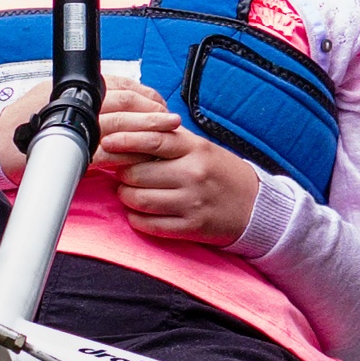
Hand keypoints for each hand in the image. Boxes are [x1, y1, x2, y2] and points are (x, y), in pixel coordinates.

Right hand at [0, 79, 168, 181]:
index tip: (163, 108)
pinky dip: (124, 154)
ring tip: (165, 137)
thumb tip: (120, 103)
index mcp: (80, 87)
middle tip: (173, 122)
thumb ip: (88, 99)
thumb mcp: (57, 98)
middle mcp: (80, 99)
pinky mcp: (72, 147)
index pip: (124, 86)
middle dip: (154, 111)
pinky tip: (138, 158)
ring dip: (147, 129)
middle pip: (128, 100)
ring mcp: (77, 121)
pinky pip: (106, 149)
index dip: (148, 97)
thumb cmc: (25, 123)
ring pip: (121, 120)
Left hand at [95, 84, 260, 245]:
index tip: (106, 142)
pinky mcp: (191, 227)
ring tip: (129, 192)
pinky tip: (139, 212)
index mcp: (195, 148)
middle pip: (138, 173)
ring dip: (126, 197)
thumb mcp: (200, 147)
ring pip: (139, 200)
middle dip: (121, 174)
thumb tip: (127, 133)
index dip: (124, 140)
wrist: (254, 205)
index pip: (153, 139)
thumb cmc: (219, 173)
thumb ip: (168, 139)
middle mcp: (193, 173)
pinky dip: (137, 219)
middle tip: (121, 174)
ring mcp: (192, 202)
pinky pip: (150, 225)